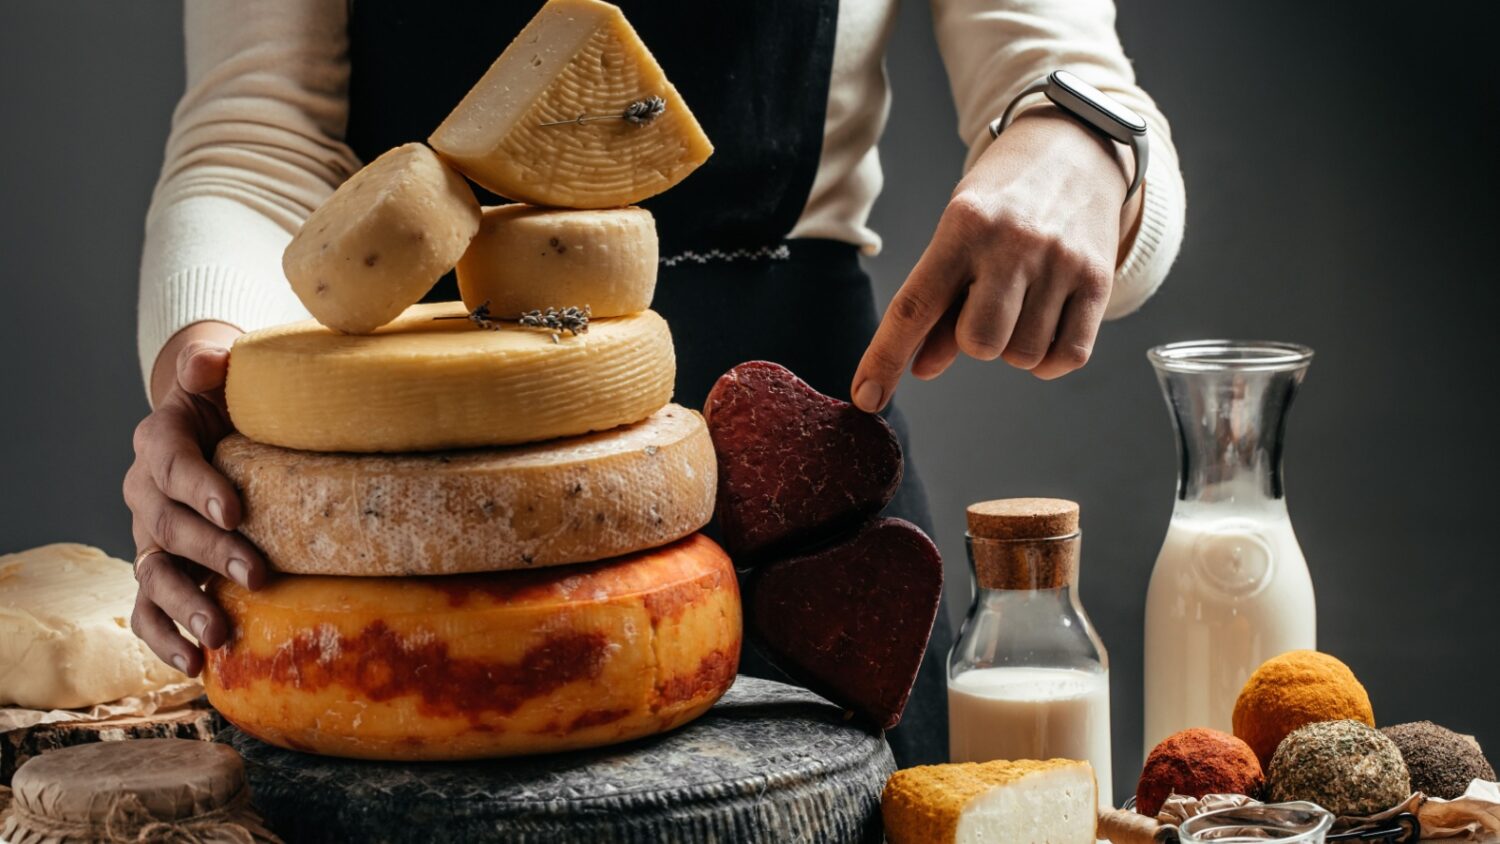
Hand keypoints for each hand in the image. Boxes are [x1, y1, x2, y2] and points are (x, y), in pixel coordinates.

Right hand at [123, 322, 261, 675]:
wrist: (223, 426)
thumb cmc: (237, 404)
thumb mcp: (231, 377)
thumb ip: (216, 366)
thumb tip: (208, 364)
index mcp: (162, 439)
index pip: (172, 461)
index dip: (199, 486)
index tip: (235, 511)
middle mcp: (146, 491)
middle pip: (167, 526)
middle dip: (210, 553)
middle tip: (258, 574)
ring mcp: (150, 536)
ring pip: (153, 575)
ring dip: (183, 606)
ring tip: (217, 634)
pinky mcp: (162, 569)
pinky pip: (149, 609)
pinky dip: (165, 638)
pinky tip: (193, 664)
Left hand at [851, 107, 1144, 411]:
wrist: (1075, 148)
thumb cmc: (1002, 199)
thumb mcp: (957, 234)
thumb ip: (939, 302)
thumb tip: (921, 369)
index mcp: (963, 227)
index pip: (915, 307)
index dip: (886, 357)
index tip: (867, 397)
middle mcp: (1014, 243)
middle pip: (980, 344)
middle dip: (976, 342)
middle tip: (987, 303)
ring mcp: (1061, 261)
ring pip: (1023, 355)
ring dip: (1014, 346)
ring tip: (1022, 301)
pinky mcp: (1099, 279)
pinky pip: (1068, 356)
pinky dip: (1050, 357)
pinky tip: (1046, 323)